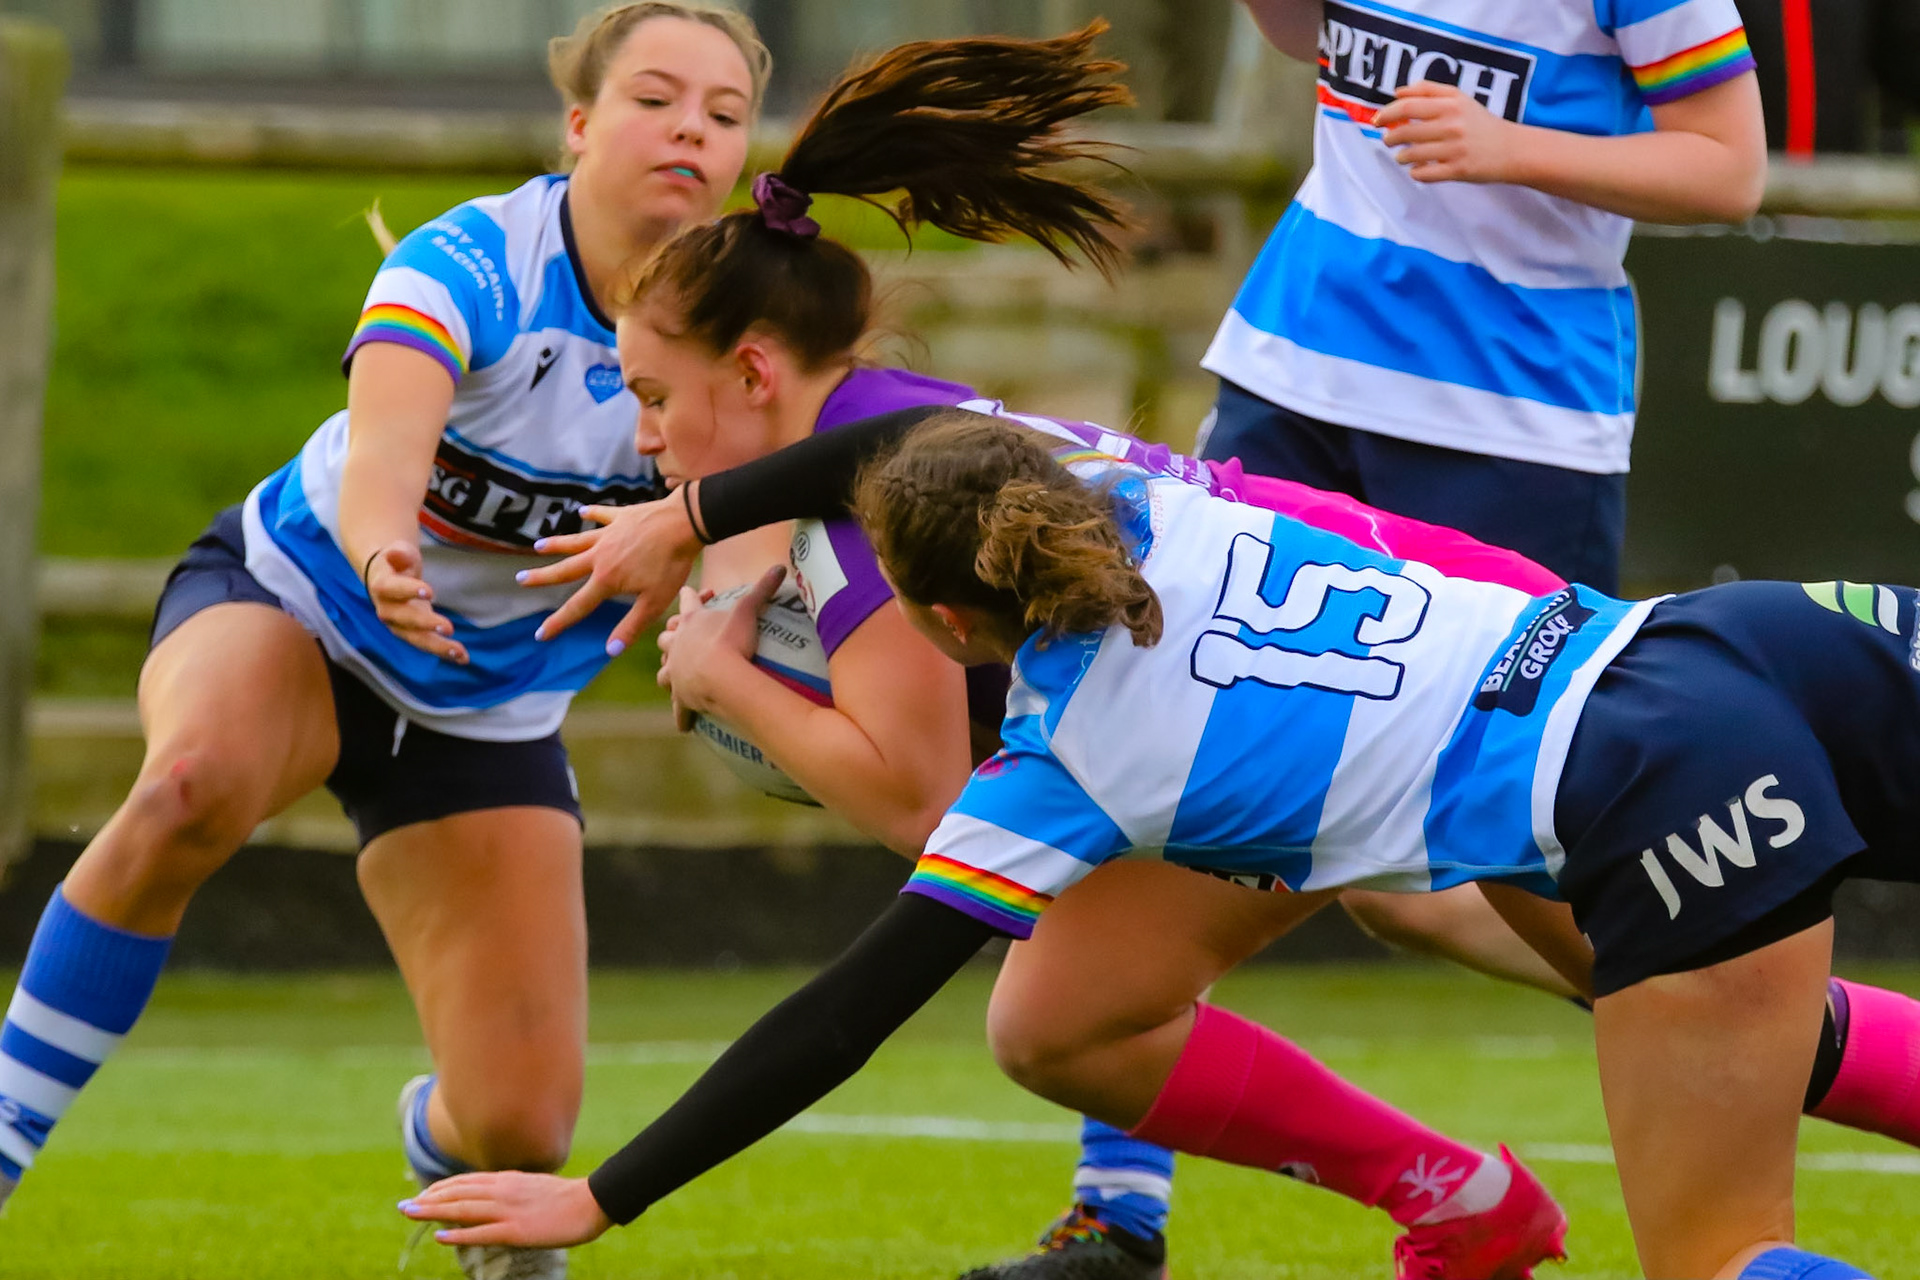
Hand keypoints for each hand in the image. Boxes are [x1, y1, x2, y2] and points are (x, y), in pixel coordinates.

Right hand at [364, 541, 467, 663]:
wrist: (386, 578)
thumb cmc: (396, 563)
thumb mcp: (398, 552)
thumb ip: (399, 553)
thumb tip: (395, 552)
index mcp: (382, 586)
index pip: (391, 589)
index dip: (407, 590)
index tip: (429, 591)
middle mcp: (387, 610)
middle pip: (403, 620)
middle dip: (425, 624)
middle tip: (449, 627)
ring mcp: (399, 625)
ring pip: (416, 639)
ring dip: (437, 647)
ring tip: (459, 652)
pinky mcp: (414, 633)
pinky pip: (428, 644)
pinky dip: (445, 652)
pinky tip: (463, 658)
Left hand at [400, 1171, 611, 1248]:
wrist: (590, 1201)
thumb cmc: (565, 1198)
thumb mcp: (532, 1187)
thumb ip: (510, 1190)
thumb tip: (491, 1197)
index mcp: (507, 1180)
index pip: (466, 1182)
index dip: (441, 1189)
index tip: (422, 1196)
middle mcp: (502, 1191)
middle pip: (457, 1193)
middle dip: (428, 1200)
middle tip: (404, 1207)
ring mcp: (508, 1210)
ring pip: (463, 1209)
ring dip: (433, 1212)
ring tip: (411, 1214)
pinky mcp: (515, 1230)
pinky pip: (481, 1232)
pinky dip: (457, 1234)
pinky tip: (440, 1236)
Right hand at [520, 490, 703, 655]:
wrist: (683, 524)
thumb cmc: (671, 564)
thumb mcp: (654, 602)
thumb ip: (631, 627)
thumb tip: (609, 651)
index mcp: (606, 579)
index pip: (577, 606)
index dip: (558, 622)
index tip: (540, 634)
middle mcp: (600, 556)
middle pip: (565, 569)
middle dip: (542, 577)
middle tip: (520, 579)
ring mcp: (608, 534)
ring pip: (576, 541)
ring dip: (556, 544)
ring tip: (537, 546)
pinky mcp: (621, 517)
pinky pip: (601, 516)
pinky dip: (591, 514)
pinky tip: (582, 512)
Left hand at [658, 565, 783, 731]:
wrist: (720, 674)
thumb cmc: (731, 639)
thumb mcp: (748, 610)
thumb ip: (763, 589)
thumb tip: (781, 566)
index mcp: (692, 621)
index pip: (686, 601)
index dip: (690, 595)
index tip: (690, 591)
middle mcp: (678, 645)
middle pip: (665, 637)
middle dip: (671, 637)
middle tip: (680, 638)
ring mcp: (676, 672)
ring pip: (664, 672)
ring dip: (669, 672)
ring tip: (675, 675)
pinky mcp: (681, 697)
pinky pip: (678, 709)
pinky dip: (681, 715)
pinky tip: (684, 724)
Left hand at [1376, 81, 1525, 184]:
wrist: (1511, 149)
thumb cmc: (1480, 123)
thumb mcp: (1460, 99)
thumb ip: (1429, 91)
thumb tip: (1398, 92)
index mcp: (1451, 105)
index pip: (1408, 107)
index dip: (1386, 114)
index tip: (1377, 120)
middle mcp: (1452, 125)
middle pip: (1405, 132)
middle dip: (1390, 138)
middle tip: (1388, 140)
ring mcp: (1454, 149)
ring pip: (1411, 155)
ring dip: (1400, 156)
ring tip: (1402, 155)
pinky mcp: (1457, 171)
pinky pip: (1423, 174)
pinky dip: (1415, 172)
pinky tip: (1418, 168)